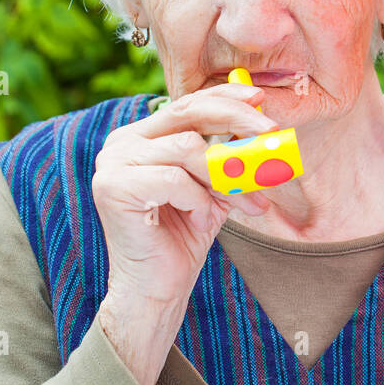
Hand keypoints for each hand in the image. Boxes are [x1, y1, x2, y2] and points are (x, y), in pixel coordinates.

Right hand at [91, 80, 276, 384]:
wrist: (157, 288)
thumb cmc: (186, 235)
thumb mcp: (215, 185)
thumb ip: (230, 155)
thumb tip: (265, 127)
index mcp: (143, 136)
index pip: (188, 102)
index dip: (226, 96)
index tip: (259, 99)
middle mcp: (122, 142)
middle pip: (187, 112)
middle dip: (236, 119)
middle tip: (271, 133)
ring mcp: (112, 162)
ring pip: (188, 149)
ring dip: (223, 178)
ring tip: (234, 206)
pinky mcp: (112, 187)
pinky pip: (175, 180)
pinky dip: (199, 201)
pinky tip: (199, 221)